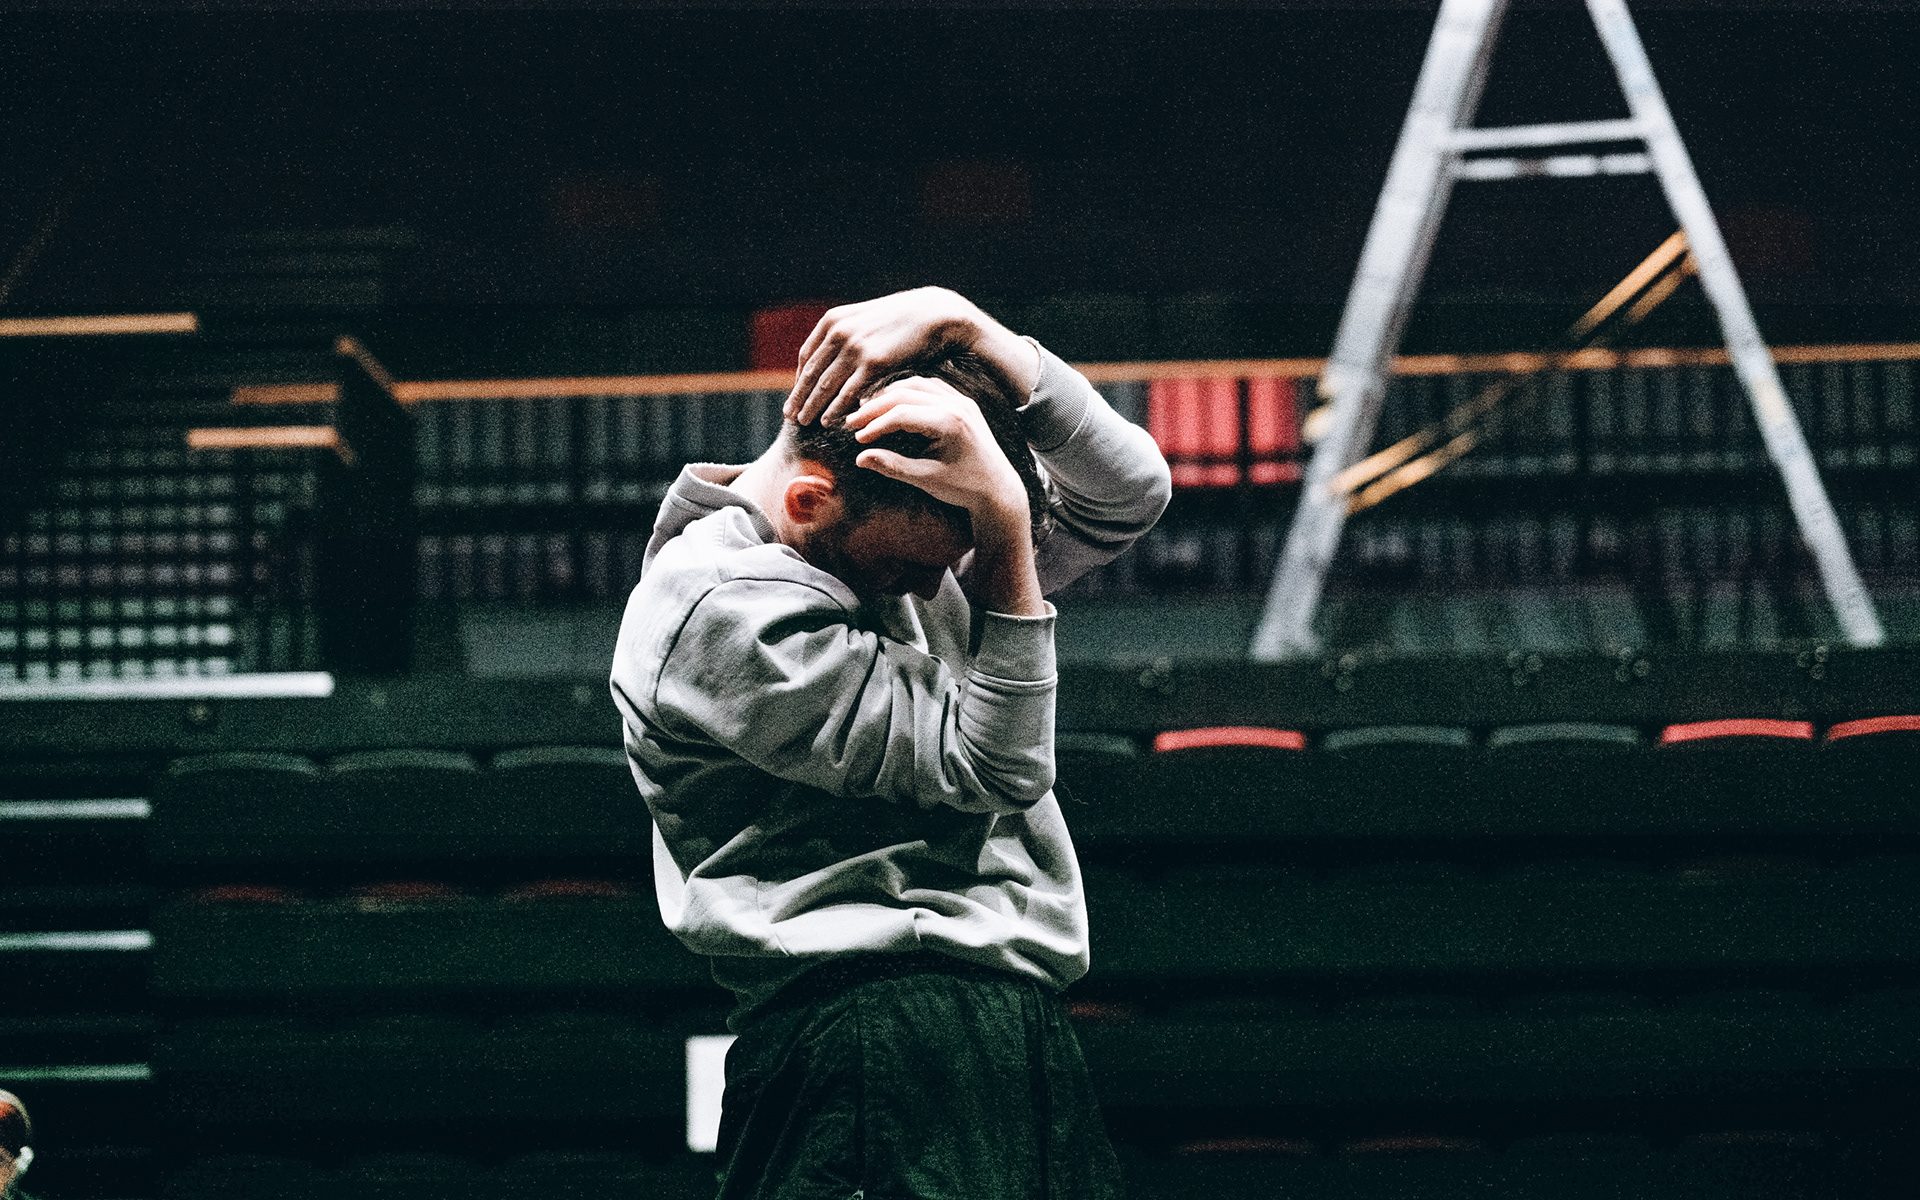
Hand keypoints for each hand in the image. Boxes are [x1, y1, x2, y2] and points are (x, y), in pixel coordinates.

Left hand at [784, 287, 1039, 427]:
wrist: (934, 314)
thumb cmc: (902, 321)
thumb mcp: (866, 321)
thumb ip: (847, 334)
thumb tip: (832, 354)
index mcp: (833, 320)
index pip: (807, 357)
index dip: (799, 381)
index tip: (795, 398)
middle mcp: (838, 332)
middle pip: (810, 373)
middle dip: (799, 398)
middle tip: (791, 418)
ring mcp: (854, 346)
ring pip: (824, 385)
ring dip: (813, 407)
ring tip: (806, 424)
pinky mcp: (873, 362)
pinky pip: (847, 392)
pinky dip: (836, 409)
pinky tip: (830, 422)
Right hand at [842, 376, 1029, 528]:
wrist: (998, 487)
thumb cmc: (965, 487)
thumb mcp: (927, 480)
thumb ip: (893, 466)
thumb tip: (860, 458)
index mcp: (950, 422)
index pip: (901, 414)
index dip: (875, 425)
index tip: (857, 439)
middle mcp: (957, 404)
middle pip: (905, 394)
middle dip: (875, 407)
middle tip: (852, 422)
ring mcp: (961, 400)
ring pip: (916, 385)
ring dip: (889, 395)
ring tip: (866, 411)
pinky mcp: (962, 402)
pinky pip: (929, 386)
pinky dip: (906, 392)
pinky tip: (891, 404)